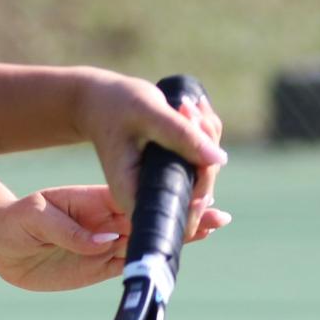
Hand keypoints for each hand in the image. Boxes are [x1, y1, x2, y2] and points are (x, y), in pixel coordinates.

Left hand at [0, 184, 232, 292]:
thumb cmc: (13, 221)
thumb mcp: (35, 219)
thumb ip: (70, 230)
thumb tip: (104, 242)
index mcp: (93, 200)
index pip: (133, 197)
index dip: (160, 198)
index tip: (187, 195)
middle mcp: (105, 219)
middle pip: (150, 217)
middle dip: (182, 214)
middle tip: (216, 212)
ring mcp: (105, 242)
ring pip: (148, 239)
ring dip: (178, 235)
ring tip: (212, 226)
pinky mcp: (99, 264)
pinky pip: (133, 262)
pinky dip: (156, 260)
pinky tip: (178, 255)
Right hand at [76, 73, 228, 218]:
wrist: (100, 101)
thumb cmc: (116, 105)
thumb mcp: (147, 113)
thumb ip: (181, 135)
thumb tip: (219, 159)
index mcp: (133, 194)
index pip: (175, 218)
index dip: (200, 202)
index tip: (207, 164)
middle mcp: (149, 196)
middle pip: (199, 194)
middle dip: (205, 153)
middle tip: (191, 113)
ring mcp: (163, 185)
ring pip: (205, 173)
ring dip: (206, 137)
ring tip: (186, 107)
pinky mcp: (173, 172)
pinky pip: (202, 160)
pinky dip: (203, 134)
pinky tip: (189, 111)